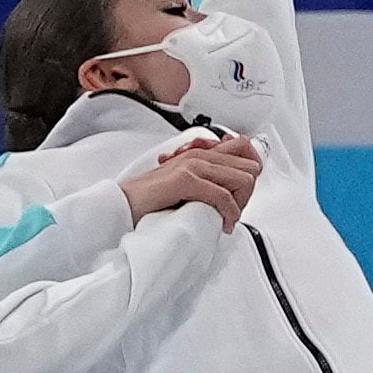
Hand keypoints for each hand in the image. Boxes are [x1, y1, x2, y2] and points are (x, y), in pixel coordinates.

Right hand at [121, 132, 261, 229]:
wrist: (122, 206)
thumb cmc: (149, 201)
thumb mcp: (185, 188)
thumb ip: (206, 182)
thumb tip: (230, 194)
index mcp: (199, 154)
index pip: (245, 149)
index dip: (250, 173)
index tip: (241, 195)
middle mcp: (199, 155)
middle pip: (250, 165)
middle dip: (247, 192)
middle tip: (233, 210)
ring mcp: (193, 166)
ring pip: (243, 179)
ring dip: (240, 203)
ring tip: (226, 217)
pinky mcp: (186, 180)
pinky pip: (223, 196)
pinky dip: (229, 213)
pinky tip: (221, 223)